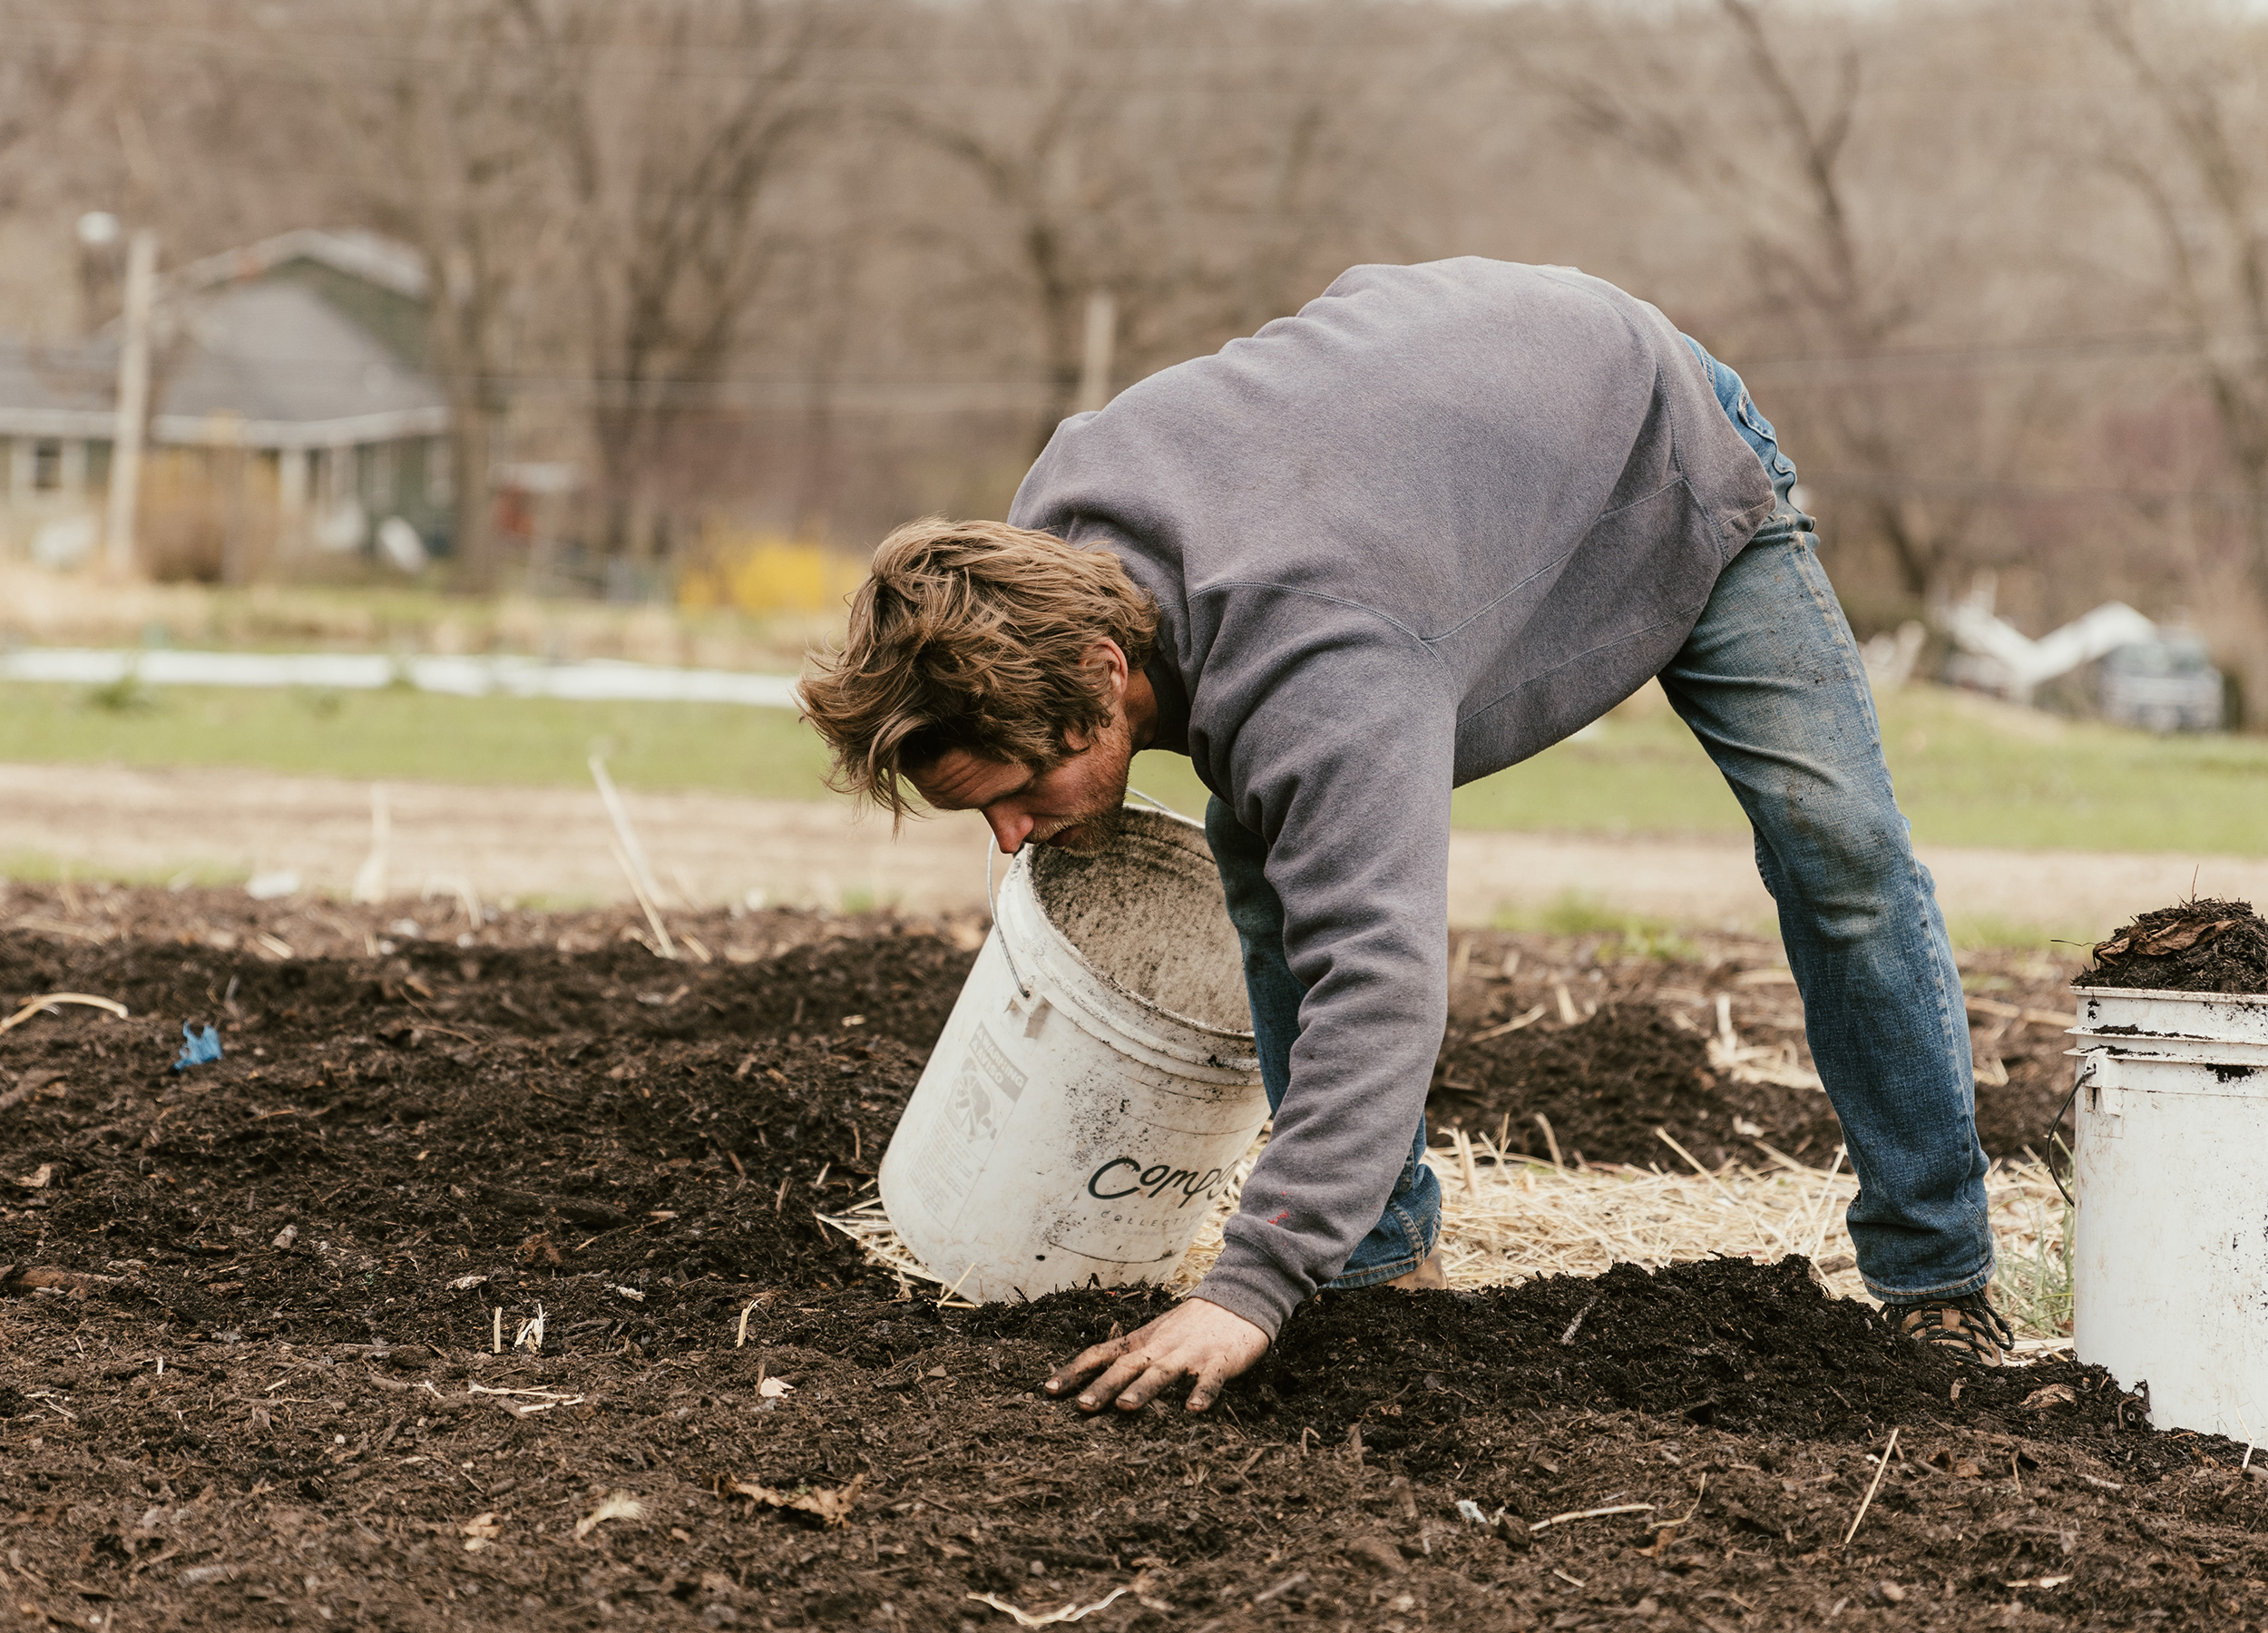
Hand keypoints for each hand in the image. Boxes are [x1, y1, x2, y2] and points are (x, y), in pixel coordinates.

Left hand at [1044, 1297, 1268, 1413]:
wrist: (1239, 1299)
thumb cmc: (1192, 1324)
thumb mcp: (1156, 1335)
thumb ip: (1132, 1356)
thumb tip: (1096, 1381)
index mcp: (1142, 1342)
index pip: (1100, 1355)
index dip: (1074, 1372)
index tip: (1049, 1390)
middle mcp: (1160, 1347)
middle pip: (1126, 1367)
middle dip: (1103, 1387)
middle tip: (1081, 1408)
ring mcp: (1190, 1353)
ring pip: (1162, 1372)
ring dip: (1144, 1390)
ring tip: (1126, 1408)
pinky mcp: (1220, 1360)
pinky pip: (1210, 1379)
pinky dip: (1202, 1393)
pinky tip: (1194, 1409)